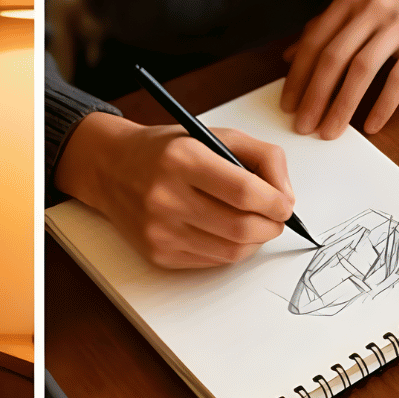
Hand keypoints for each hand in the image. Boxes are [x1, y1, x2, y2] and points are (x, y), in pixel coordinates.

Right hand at [57, 112, 295, 268]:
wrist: (111, 168)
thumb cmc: (169, 150)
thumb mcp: (215, 135)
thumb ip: (262, 157)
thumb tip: (286, 198)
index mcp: (182, 159)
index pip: (245, 192)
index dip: (276, 203)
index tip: (285, 204)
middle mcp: (166, 196)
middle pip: (241, 228)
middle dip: (271, 226)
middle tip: (275, 218)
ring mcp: (160, 230)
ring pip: (231, 251)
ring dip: (255, 242)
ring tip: (255, 224)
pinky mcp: (158, 254)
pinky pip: (212, 262)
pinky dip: (231, 250)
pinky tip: (227, 232)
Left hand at [280, 0, 398, 138]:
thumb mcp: (363, 3)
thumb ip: (326, 27)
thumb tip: (289, 56)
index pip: (314, 41)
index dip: (297, 76)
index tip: (287, 105)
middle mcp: (370, 8)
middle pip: (333, 58)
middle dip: (314, 97)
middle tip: (303, 126)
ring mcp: (398, 25)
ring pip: (361, 71)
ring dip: (341, 106)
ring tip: (330, 132)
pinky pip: (398, 79)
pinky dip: (383, 106)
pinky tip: (372, 126)